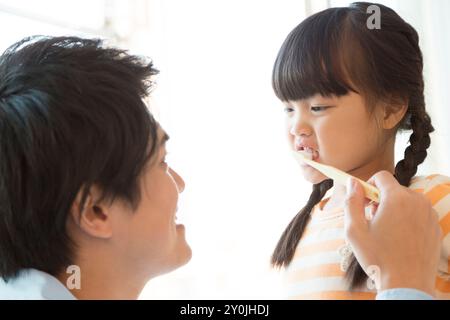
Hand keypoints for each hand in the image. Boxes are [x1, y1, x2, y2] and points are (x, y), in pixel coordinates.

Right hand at [343, 171, 441, 295]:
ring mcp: (429, 215)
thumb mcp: (354, 230)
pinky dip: (407, 220)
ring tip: (386, 232)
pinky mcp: (435, 227)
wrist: (407, 285)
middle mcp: (417, 202)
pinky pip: (418, 214)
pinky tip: (399, 239)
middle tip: (371, 220)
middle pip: (394, 189)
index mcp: (397, 199)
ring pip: (407, 201)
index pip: (381, 176)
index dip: (368, 185)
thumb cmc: (378, 258)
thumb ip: (352, 202)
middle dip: (381, 200)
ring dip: (394, 209)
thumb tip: (353, 183)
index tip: (363, 201)